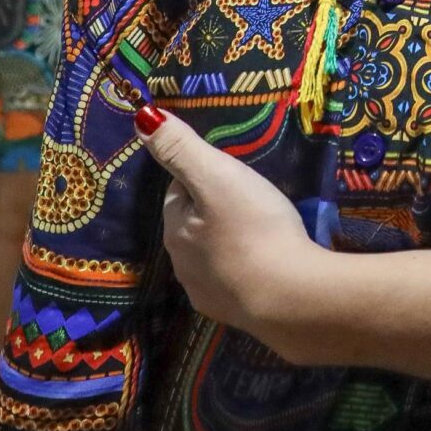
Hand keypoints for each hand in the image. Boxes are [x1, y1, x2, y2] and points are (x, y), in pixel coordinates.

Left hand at [136, 107, 322, 353]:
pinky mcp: (230, 311)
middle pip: (192, 223)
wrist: (289, 296)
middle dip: (215, 210)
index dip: (204, 177)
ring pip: (210, 253)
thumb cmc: (255, 229)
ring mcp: (204, 292)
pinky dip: (243, 270)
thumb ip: (180, 148)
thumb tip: (141, 119)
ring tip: (264, 232)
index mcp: (174, 228)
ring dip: (229, 241)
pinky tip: (266, 265)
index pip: (178, 191)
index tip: (234, 176)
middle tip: (253, 201)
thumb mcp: (218, 177)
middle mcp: (180, 263)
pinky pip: (231, 281)